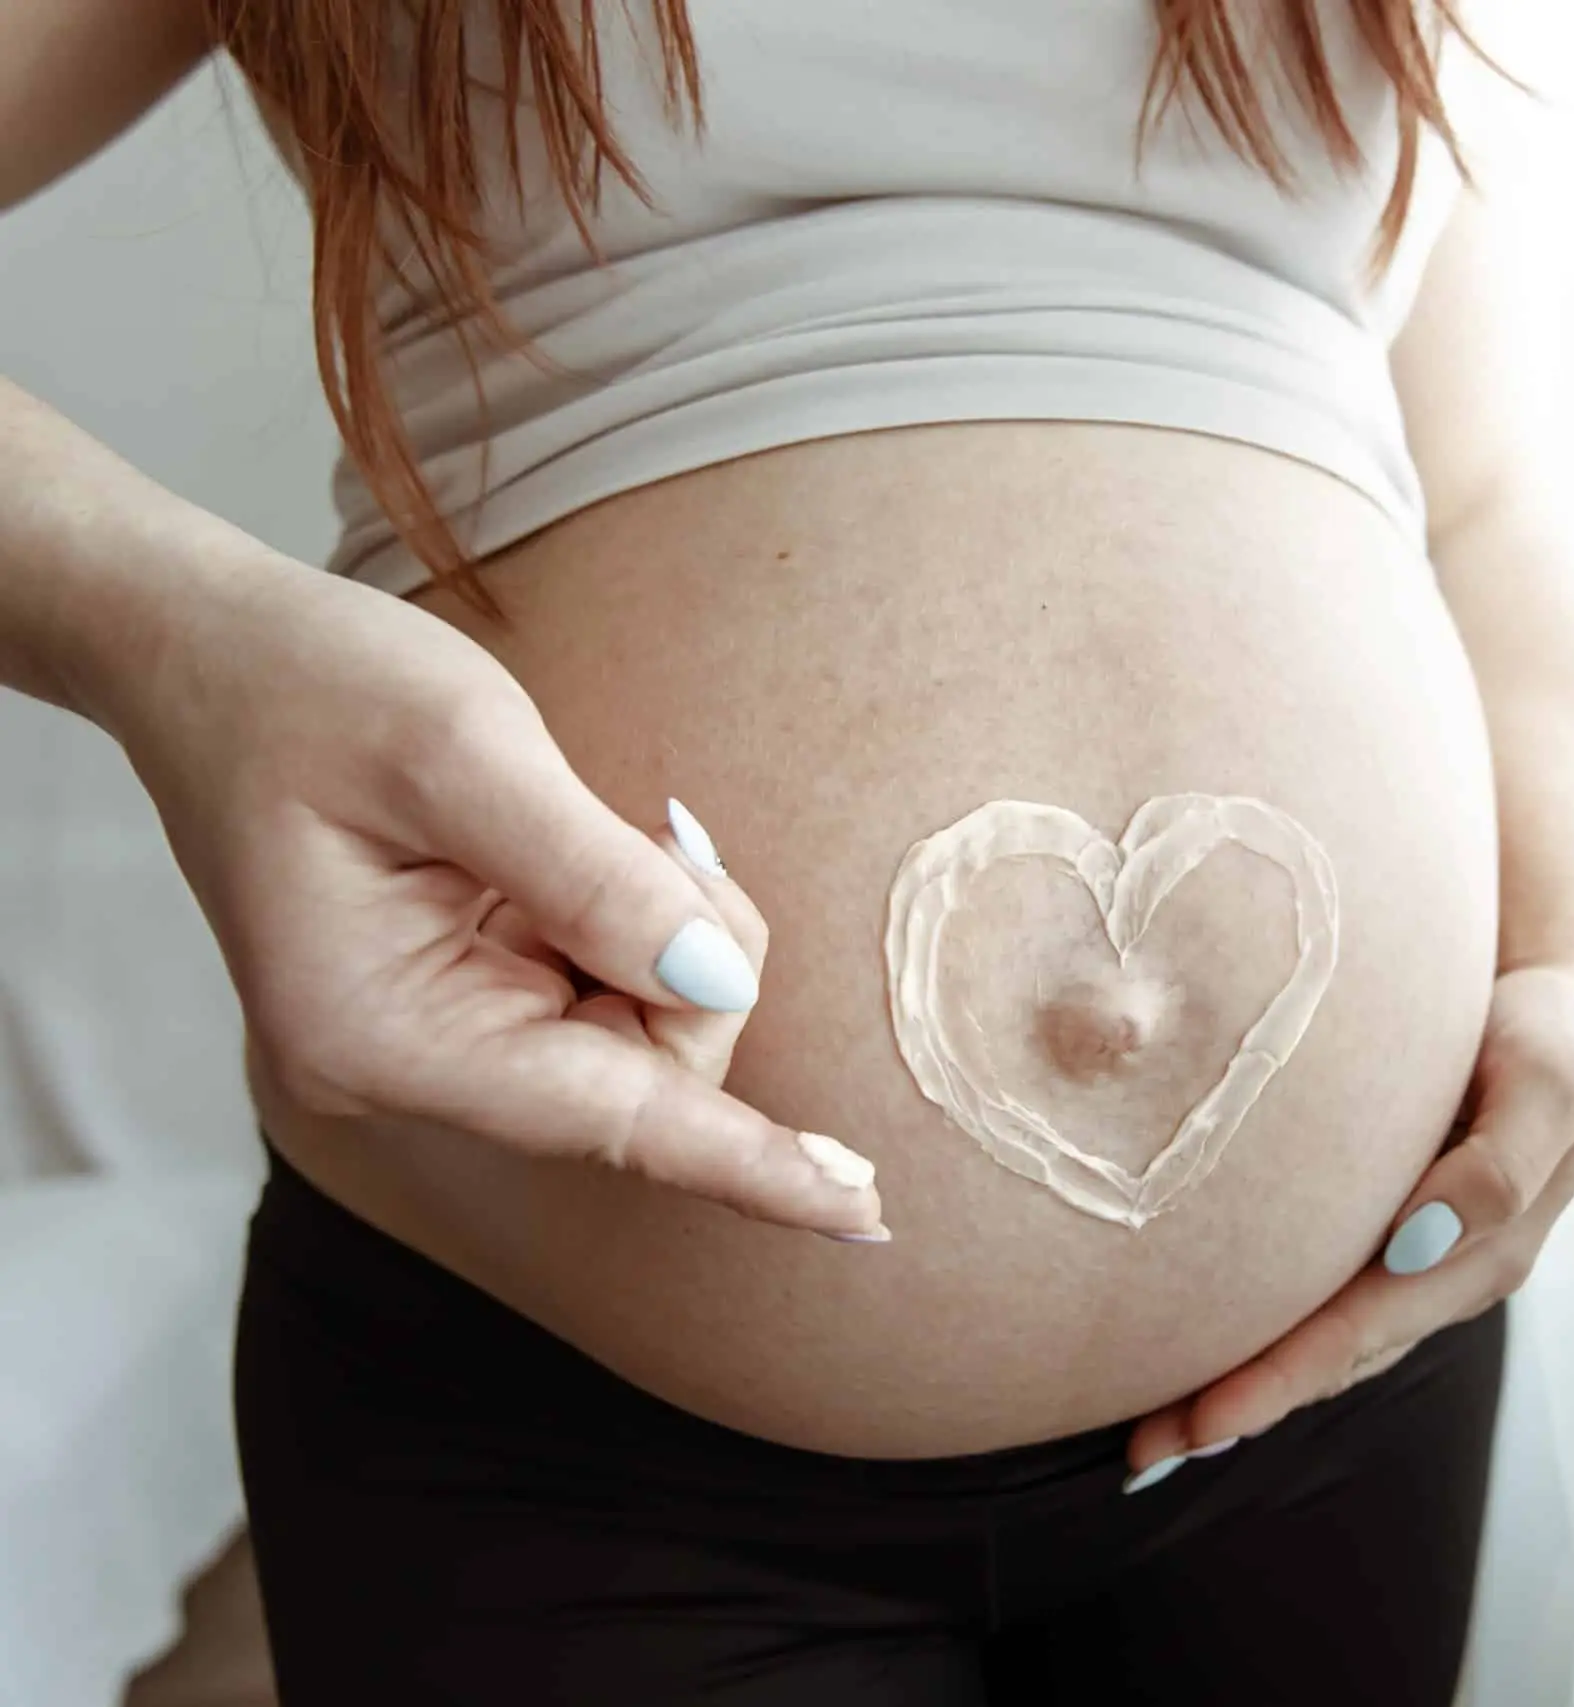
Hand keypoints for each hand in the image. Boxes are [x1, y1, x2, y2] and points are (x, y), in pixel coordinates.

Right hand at [112, 556, 886, 1237]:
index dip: (753, 1163)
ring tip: (579, 825)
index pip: (614, 1123)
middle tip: (644, 831)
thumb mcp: (463, 749)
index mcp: (386, 1036)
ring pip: (643, 1031)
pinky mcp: (462, 999)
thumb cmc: (309, 687)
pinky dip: (627, 920)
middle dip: (693, 957)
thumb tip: (715, 982)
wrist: (205, 653)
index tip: (864, 1212)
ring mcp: (433, 1039)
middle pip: (648, 1071)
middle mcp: (405, 1066)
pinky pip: (606, 991)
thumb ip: (597, 876)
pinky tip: (569, 849)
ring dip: (660, 929)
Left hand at [1121, 963, 1573, 1485]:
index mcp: (1482, 1258)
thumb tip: (1419, 1245)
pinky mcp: (1386, 1234)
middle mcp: (1440, 1277)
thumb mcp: (1550, 1083)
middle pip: (1329, 1359)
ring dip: (1239, 1388)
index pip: (1361, 1332)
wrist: (1557, 1004)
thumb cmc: (1548, 1036)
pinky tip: (1202, 1351)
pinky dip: (1260, 1332)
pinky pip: (1318, 1296)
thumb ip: (1501, 1165)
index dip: (1280, 1382)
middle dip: (1240, 1407)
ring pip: (1320, 1342)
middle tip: (1147, 1450)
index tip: (1203, 1424)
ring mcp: (1413, 1264)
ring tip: (1153, 1434)